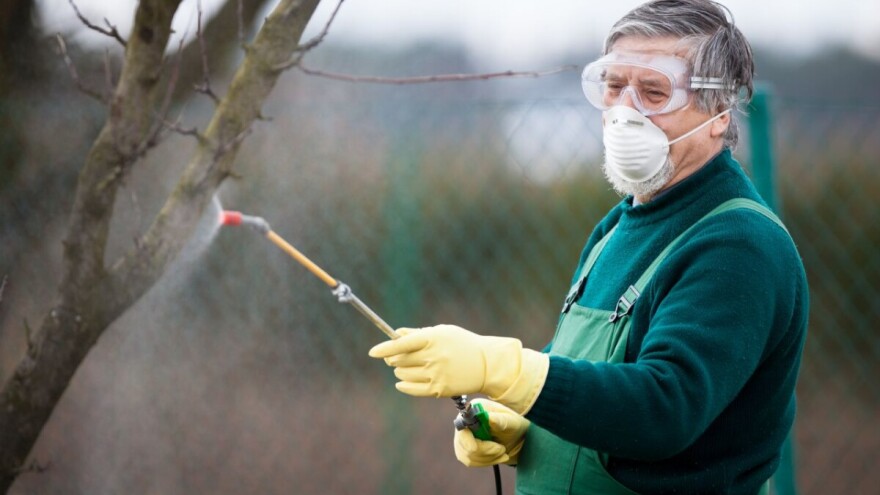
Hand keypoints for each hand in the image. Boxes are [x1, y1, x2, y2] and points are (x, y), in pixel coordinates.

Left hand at [368, 325, 548, 413]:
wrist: (486, 364)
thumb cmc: (462, 344)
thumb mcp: (442, 332)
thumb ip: (417, 333)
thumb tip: (396, 334)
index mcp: (433, 339)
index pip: (401, 344)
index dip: (384, 348)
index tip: (373, 352)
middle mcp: (433, 357)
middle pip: (399, 360)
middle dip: (393, 358)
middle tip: (395, 357)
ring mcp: (436, 374)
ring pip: (403, 374)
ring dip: (400, 371)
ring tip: (408, 367)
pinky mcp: (439, 390)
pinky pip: (411, 389)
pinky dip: (403, 385)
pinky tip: (401, 382)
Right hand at [454, 399, 529, 466]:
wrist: (514, 435)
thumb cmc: (512, 425)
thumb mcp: (511, 421)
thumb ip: (500, 420)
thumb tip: (489, 418)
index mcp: (473, 411)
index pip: (463, 428)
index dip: (470, 440)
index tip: (486, 448)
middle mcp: (463, 423)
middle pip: (465, 445)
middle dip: (486, 451)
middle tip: (502, 449)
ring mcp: (462, 437)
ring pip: (469, 456)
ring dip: (489, 457)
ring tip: (502, 451)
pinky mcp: (464, 450)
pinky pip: (471, 461)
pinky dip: (487, 461)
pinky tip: (498, 457)